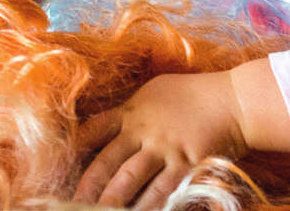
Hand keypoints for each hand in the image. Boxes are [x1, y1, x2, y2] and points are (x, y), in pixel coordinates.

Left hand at [74, 71, 246, 210]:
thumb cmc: (194, 93)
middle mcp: (143, 132)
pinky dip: (148, 206)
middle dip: (87, 186)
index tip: (56, 164)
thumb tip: (110, 121)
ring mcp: (164, 150)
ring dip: (111, 201)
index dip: (73, 147)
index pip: (94, 130)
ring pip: (130, 180)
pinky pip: (163, 191)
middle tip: (71, 204)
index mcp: (131, 112)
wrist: (234, 101)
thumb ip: (131, 108)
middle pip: (107, 162)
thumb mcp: (155, 91)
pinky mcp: (186, 166)